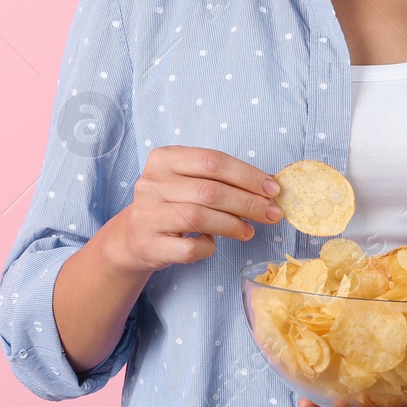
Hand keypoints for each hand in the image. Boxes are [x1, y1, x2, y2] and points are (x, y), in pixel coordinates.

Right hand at [103, 146, 282, 274]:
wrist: (133, 237)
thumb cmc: (172, 204)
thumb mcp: (189, 181)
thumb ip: (222, 180)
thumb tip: (268, 187)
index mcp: (165, 158)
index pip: (213, 161)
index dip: (247, 175)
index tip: (273, 188)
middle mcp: (151, 183)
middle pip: (210, 190)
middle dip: (248, 202)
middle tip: (272, 213)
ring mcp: (147, 214)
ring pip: (199, 217)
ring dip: (232, 225)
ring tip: (248, 231)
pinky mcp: (149, 244)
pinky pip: (189, 248)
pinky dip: (208, 247)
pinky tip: (213, 244)